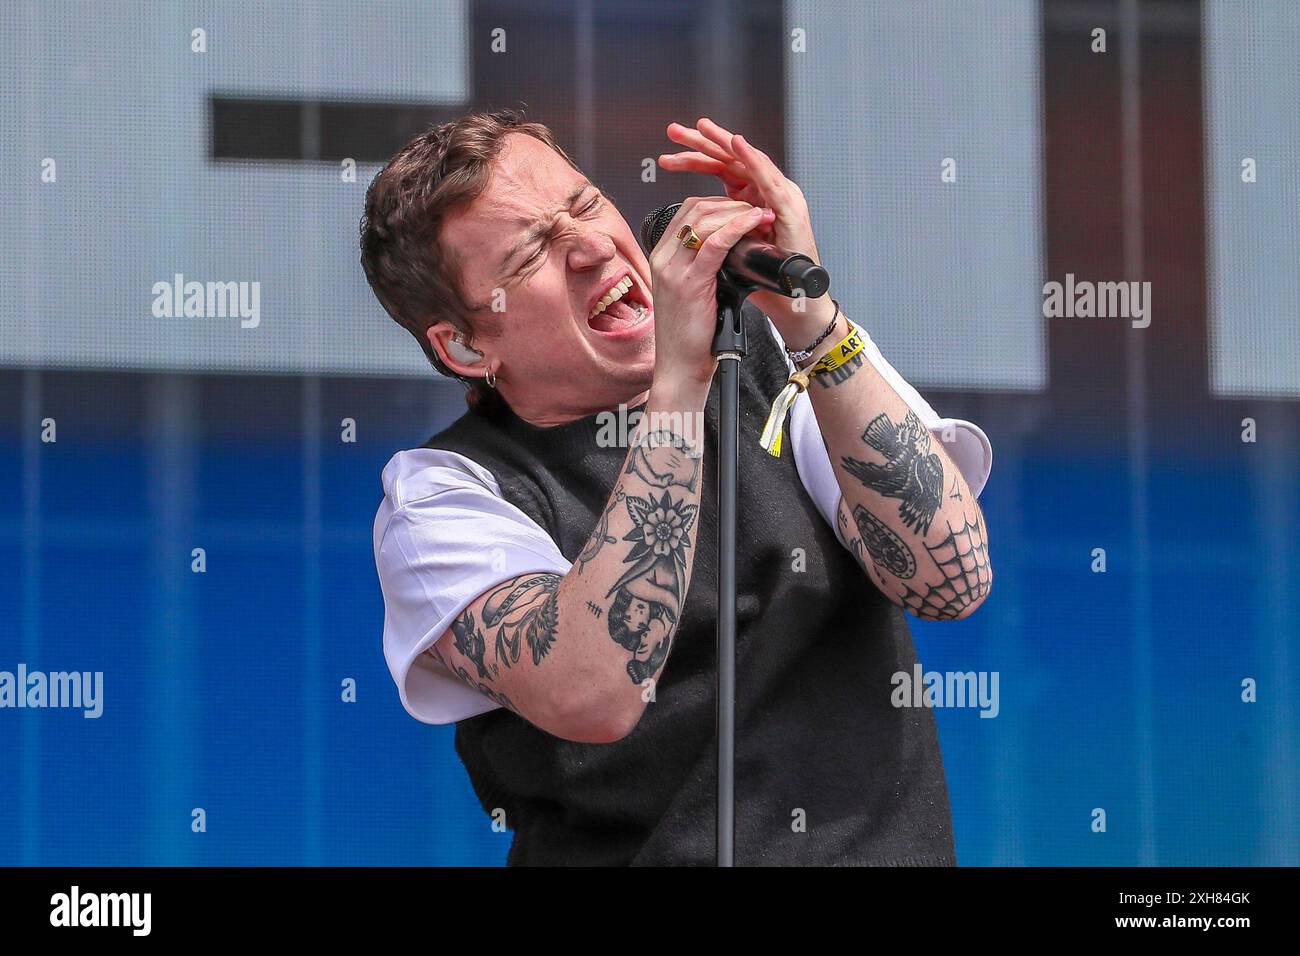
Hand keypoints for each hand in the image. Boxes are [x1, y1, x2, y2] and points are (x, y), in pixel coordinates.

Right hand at [648, 196, 776, 392]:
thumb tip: (729, 248)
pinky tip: (753, 223)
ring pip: (704, 220)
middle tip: (756, 209)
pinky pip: (714, 243)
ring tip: (760, 215)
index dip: (720, 203)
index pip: (689, 211)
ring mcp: (673, 270)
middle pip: (696, 208)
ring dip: (737, 211)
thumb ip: (703, 266)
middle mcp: (664, 259)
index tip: (743, 209)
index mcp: (663, 258)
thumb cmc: (690, 336)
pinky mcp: (689, 283)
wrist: (680, 368)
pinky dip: (737, 227)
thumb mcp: (693, 292)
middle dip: (730, 202)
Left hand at [658, 118, 835, 340]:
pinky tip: (737, 145)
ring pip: (749, 159)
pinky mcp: (790, 206)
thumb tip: (691, 227)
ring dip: (724, 142)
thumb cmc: (764, 278)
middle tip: (674, 131)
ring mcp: (780, 196)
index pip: (719, 170)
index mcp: (750, 198)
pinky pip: (768, 177)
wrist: (792, 301)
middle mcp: (766, 192)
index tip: (667, 154)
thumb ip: (716, 233)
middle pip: (731, 158)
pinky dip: (752, 160)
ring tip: (702, 128)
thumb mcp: (729, 250)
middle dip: (702, 142)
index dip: (694, 160)